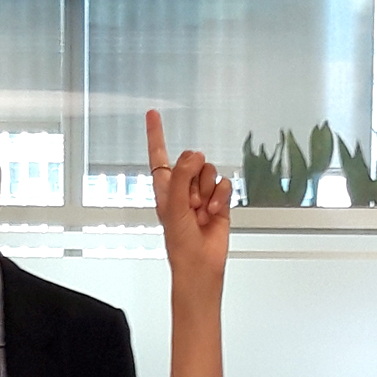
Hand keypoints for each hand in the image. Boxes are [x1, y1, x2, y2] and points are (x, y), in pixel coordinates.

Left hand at [147, 110, 230, 303]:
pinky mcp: (219, 201)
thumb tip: (193, 155)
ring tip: (200, 211)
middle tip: (189, 203)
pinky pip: (224, 184)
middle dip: (193, 178)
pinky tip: (213, 211)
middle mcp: (182, 188)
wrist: (200, 263)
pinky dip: (220, 197)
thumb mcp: (173, 206)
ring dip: (206, 191)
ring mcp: (201, 194)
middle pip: (191, 161)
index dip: (156, 134)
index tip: (153, 113)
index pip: (159, 155)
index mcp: (163, 188)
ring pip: (209, 171)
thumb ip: (181, 176)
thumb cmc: (180, 242)